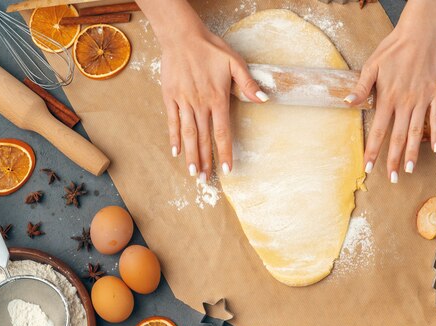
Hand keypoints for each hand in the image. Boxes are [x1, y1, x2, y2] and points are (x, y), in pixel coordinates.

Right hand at [137, 0, 267, 179]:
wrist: (182, 36)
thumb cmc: (210, 48)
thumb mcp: (235, 62)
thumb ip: (248, 84)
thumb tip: (264, 99)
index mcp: (217, 99)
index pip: (222, 133)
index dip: (225, 152)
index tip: (227, 170)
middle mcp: (200, 104)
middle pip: (203, 139)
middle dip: (206, 161)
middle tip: (206, 180)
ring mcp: (183, 101)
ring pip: (187, 134)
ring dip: (191, 155)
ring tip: (193, 172)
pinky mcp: (170, 97)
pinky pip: (172, 121)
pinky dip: (173, 137)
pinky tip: (176, 152)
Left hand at [346, 0, 435, 182]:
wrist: (421, 33)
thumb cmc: (393, 48)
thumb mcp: (372, 66)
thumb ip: (361, 88)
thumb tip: (346, 103)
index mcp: (387, 98)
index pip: (378, 131)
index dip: (372, 150)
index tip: (368, 167)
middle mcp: (405, 103)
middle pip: (398, 137)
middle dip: (394, 159)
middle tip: (392, 178)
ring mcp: (422, 99)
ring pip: (417, 132)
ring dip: (414, 153)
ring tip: (410, 170)